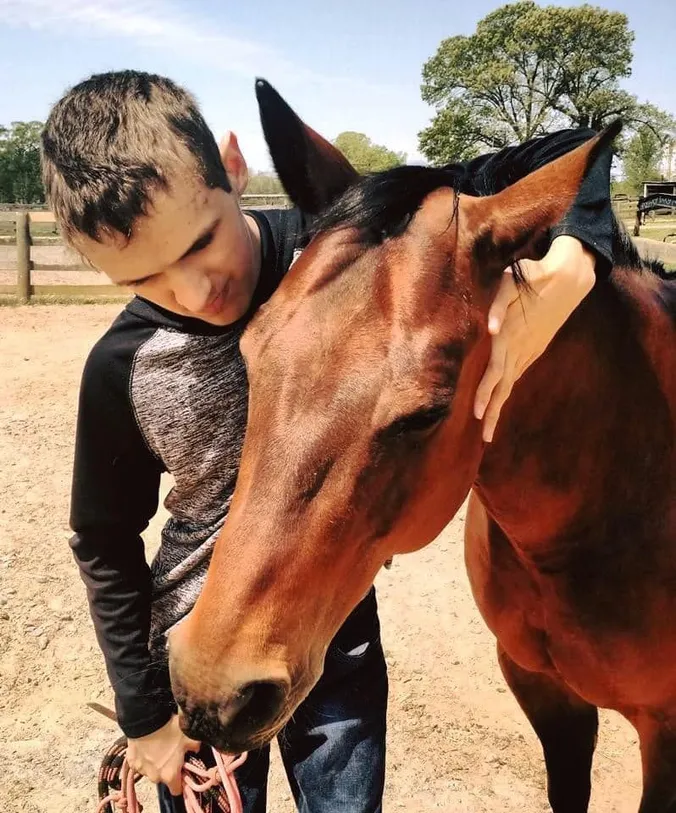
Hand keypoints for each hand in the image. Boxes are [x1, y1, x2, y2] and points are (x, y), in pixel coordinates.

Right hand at [126, 714, 200, 795]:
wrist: (146, 720)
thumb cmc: (169, 730)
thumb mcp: (189, 736)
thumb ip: (196, 747)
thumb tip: (196, 750)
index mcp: (170, 775)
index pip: (177, 790)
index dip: (181, 782)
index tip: (182, 771)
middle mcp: (155, 777)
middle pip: (164, 778)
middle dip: (168, 768)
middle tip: (171, 752)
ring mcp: (142, 770)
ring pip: (152, 771)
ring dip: (155, 762)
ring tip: (160, 746)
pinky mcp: (132, 762)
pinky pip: (141, 763)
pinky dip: (145, 757)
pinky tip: (149, 744)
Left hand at [474, 236, 595, 442]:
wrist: (568, 276)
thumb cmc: (532, 276)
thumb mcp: (511, 282)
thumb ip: (499, 306)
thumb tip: (492, 329)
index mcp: (511, 337)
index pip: (496, 372)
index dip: (486, 392)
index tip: (477, 413)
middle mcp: (520, 348)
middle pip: (503, 386)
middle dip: (492, 411)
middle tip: (484, 437)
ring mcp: (528, 350)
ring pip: (511, 383)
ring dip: (499, 406)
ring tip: (489, 429)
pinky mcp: (534, 348)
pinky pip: (517, 374)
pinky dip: (507, 391)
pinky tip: (500, 403)